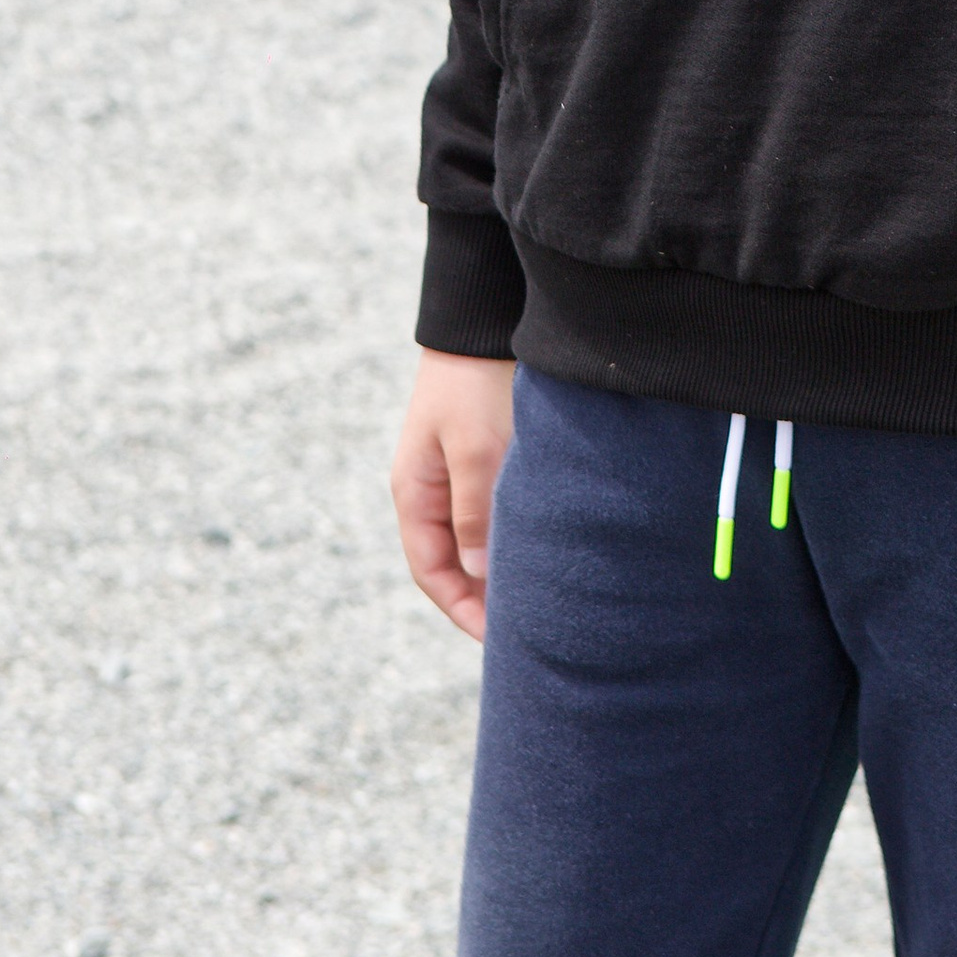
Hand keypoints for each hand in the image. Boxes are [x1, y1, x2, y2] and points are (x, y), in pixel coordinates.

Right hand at [390, 349, 513, 641]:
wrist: (484, 317)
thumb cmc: (476, 381)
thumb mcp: (476, 449)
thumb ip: (474, 512)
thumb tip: (476, 574)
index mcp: (415, 492)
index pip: (432, 572)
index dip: (462, 609)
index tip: (498, 639)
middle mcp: (431, 488)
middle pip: (452, 562)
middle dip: (483, 597)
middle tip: (526, 628)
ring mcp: (455, 471)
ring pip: (476, 537)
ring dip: (499, 566)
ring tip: (539, 596)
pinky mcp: (483, 454)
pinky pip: (492, 510)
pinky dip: (510, 534)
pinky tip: (541, 546)